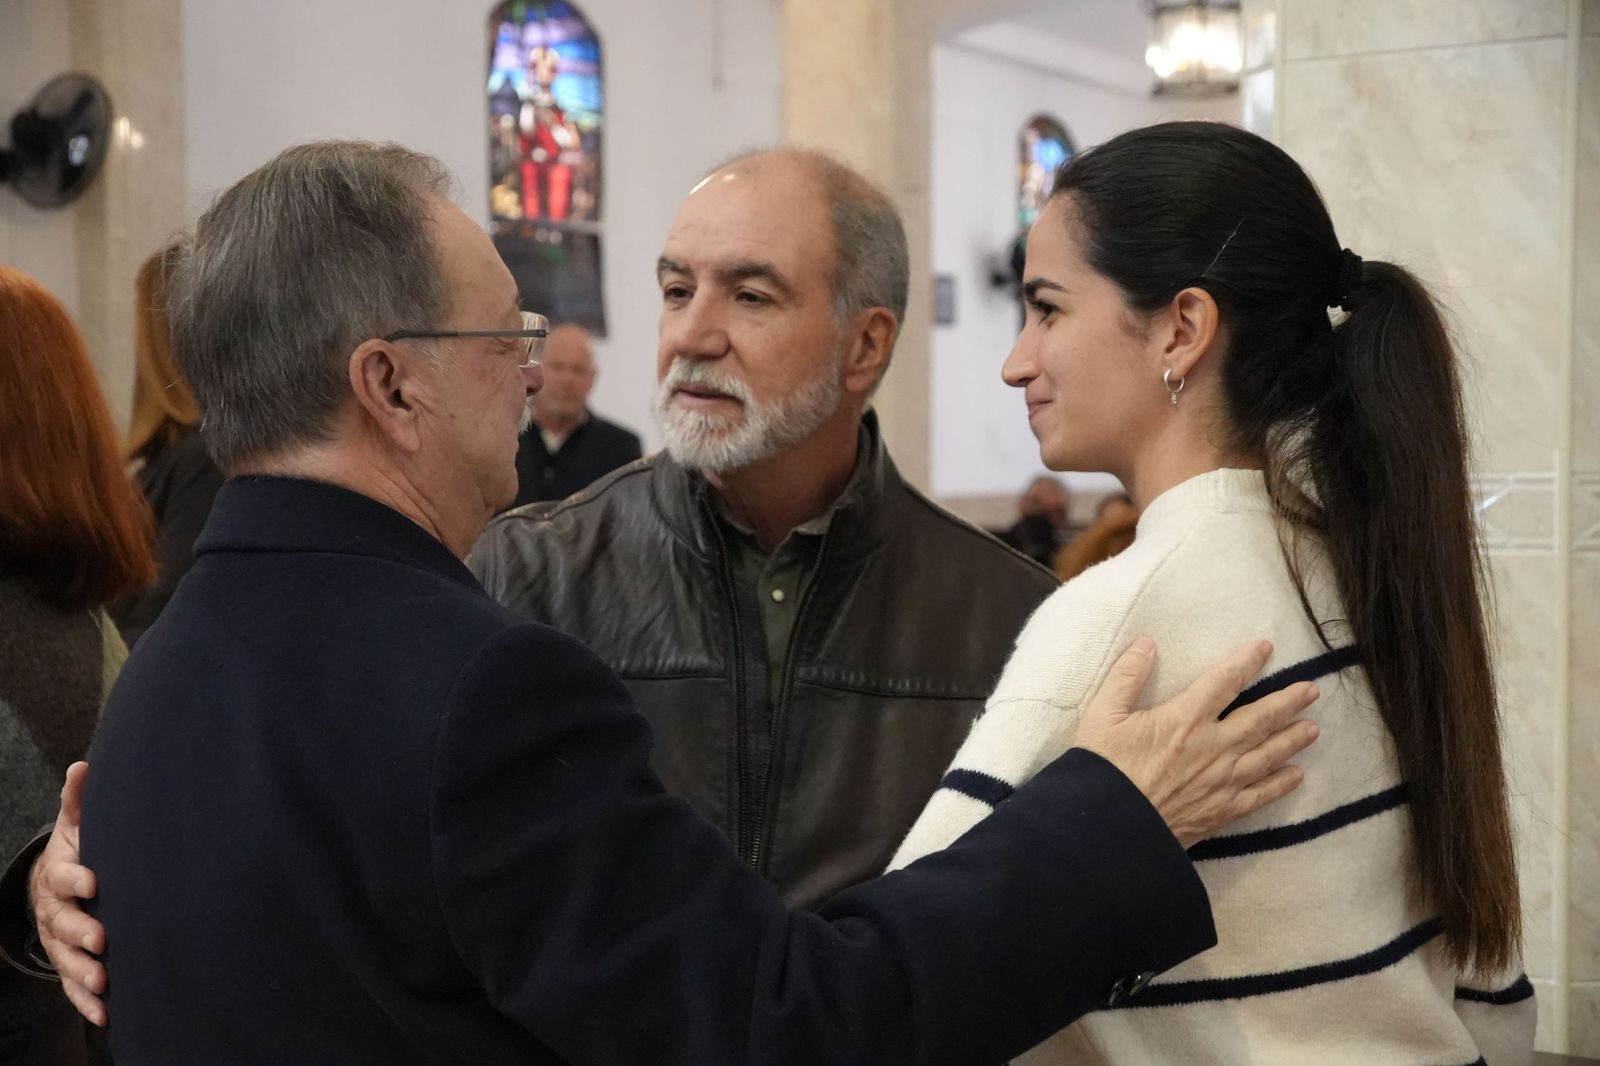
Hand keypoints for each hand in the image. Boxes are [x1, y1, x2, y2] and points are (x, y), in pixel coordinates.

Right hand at [28, 762, 107, 1025]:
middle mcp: (55, 911)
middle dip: (80, 931)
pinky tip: (106, 1012)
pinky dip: (86, 1001)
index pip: (63, 876)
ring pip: (66, 958)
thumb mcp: (77, 825)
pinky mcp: (69, 963)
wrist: (60, 884)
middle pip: (63, 923)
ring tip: (103, 980)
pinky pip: (73, 986)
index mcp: (59, 874)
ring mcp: (59, 940)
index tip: (94, 882)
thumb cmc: (80, 850)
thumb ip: (79, 801)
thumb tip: (83, 766)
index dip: (76, 879)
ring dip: (83, 971)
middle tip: (102, 940)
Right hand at [1075, 639, 1319, 847]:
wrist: (1109, 828)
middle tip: (1312, 690)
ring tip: (1313, 727)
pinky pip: (1260, 795)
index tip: (1265, 647)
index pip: (1225, 682)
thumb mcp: (1103, 714)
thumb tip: (1146, 643)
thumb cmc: (1103, 769)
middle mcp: (1213, 747)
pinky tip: (1297, 776)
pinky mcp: (1221, 811)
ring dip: (1292, 739)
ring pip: (1267, 755)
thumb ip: (1127, 676)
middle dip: (1287, 702)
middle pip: (1260, 719)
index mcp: (1185, 719)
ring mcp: (1222, 781)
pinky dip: (1281, 784)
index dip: (1246, 662)